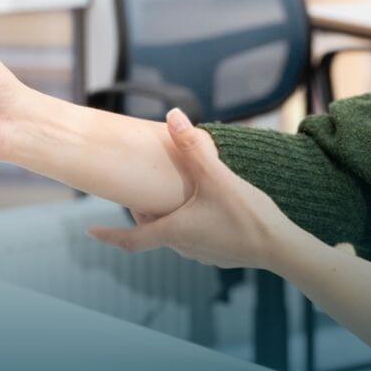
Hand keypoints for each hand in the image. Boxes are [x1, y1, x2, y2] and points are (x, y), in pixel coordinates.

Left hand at [87, 110, 320, 270]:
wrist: (281, 248)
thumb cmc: (247, 215)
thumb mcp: (218, 176)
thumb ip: (194, 146)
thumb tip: (174, 115)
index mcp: (173, 231)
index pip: (131, 239)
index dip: (108, 235)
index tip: (89, 232)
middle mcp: (184, 247)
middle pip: (153, 229)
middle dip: (143, 212)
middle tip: (140, 192)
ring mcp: (203, 254)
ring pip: (176, 234)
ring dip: (169, 216)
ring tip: (175, 195)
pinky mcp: (221, 254)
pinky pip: (197, 238)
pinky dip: (191, 223)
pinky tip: (210, 208)